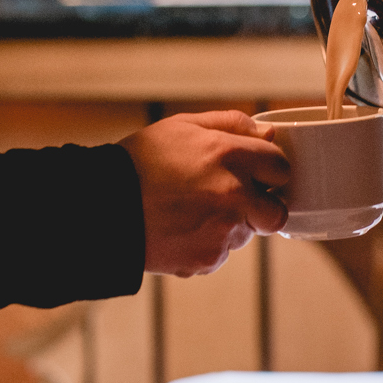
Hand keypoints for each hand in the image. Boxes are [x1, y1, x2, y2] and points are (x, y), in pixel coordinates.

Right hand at [120, 111, 289, 276]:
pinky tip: (180, 229)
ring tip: (192, 211)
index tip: (259, 172)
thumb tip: (267, 134)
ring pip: (246, 233)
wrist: (102, 209)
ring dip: (231, 224)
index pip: (280, 166)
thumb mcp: (182, 126)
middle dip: (264, 206)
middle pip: (276, 210)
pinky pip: (221, 252)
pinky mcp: (208, 258)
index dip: (270, 169)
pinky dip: (207, 244)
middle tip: (237, 200)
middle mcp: (234, 194)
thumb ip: (231, 125)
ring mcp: (223, 230)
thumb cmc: (140, 161)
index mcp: (230, 156)